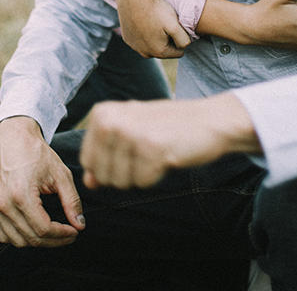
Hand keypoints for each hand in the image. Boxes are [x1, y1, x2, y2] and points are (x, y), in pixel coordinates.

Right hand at [0, 117, 84, 247]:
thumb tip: (80, 226)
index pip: (43, 229)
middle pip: (31, 238)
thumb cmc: (37, 153)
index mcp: (21, 194)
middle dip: (54, 240)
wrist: (13, 137)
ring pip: (17, 241)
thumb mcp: (60, 174)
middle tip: (69, 233)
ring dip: (38, 242)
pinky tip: (34, 229)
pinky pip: (3, 234)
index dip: (62, 235)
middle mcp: (3, 203)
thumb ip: (72, 201)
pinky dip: (20, 238)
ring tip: (54, 232)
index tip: (75, 231)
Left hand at [81, 96, 258, 189]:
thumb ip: (105, 157)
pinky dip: (156, 175)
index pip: (87, 161)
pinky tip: (167, 155)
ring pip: (121, 182)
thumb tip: (88, 183)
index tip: (131, 149)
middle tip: (146, 151)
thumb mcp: (130, 135)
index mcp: (102, 113)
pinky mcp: (151, 149)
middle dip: (124, 173)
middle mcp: (111, 120)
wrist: (209, 120)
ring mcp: (130, 134)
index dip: (109, 166)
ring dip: (141, 174)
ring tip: (156, 151)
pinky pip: (143, 183)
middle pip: (102, 175)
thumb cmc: (167, 127)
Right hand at [117, 0, 191, 58]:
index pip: (179, 52)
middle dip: (167, 38)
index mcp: (160, 52)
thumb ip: (184, 40)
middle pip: (165, 49)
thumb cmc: (156, 9)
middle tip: (164, 22)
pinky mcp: (127, 39)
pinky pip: (140, 39)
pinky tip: (143, 20)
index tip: (174, 26)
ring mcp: (135, 47)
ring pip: (152, 45)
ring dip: (155, 36)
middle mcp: (146, 53)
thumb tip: (184, 46)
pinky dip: (143, 32)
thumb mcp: (175, 25)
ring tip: (154, 20)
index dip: (180, 38)